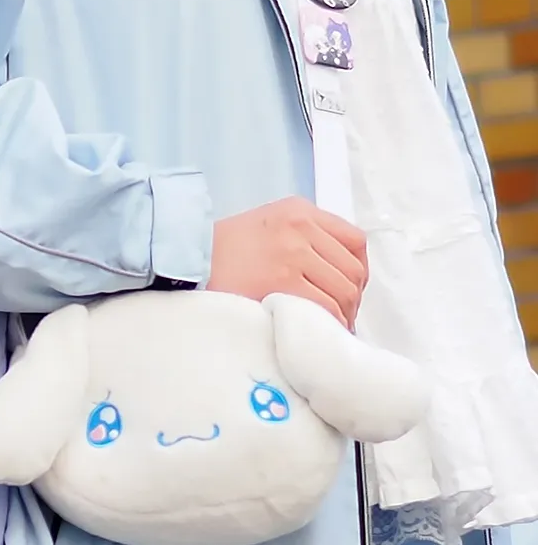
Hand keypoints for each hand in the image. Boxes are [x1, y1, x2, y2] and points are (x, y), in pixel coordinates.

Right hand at [208, 197, 368, 328]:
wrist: (186, 259)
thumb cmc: (221, 252)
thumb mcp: (266, 226)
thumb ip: (301, 238)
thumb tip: (333, 274)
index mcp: (299, 211)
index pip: (354, 241)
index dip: (358, 273)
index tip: (349, 293)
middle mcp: (302, 227)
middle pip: (353, 269)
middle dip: (352, 300)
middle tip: (340, 320)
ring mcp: (294, 253)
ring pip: (344, 290)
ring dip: (343, 315)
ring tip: (328, 329)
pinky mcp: (282, 280)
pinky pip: (324, 307)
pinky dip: (328, 324)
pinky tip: (319, 333)